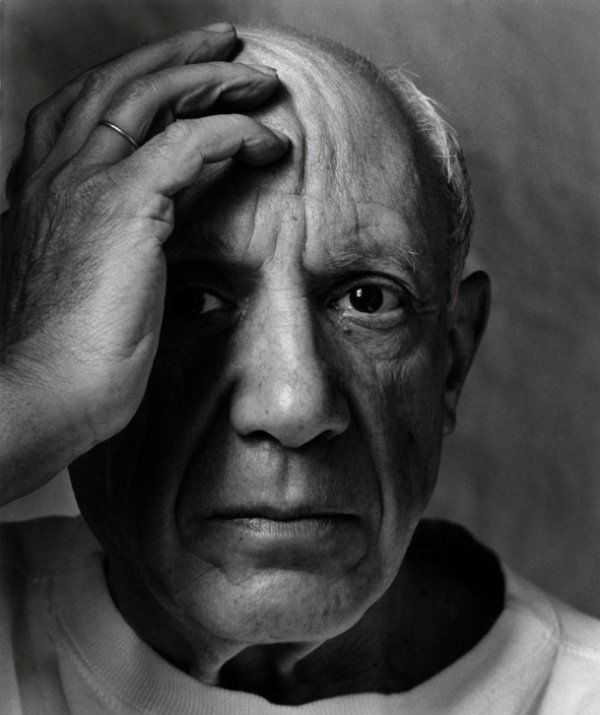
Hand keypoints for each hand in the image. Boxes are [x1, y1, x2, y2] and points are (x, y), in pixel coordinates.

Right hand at [0, 24, 288, 503]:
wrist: (45, 394)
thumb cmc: (72, 355)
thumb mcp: (98, 280)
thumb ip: (129, 231)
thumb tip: (178, 205)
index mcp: (44, 191)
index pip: (90, 113)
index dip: (138, 85)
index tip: (183, 77)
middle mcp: (54, 174)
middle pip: (117, 86)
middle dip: (175, 57)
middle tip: (225, 43)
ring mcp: (82, 184)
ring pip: (151, 98)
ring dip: (210, 78)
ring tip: (257, 76)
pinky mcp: (120, 207)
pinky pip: (187, 144)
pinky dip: (232, 132)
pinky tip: (267, 138)